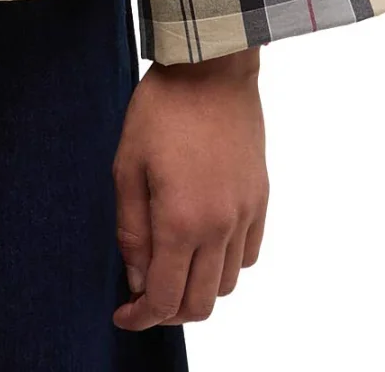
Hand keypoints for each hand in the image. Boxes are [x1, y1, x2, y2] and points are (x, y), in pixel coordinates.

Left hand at [112, 48, 268, 329]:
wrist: (211, 67)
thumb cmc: (162, 109)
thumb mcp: (127, 166)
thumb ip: (131, 229)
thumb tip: (136, 276)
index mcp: (182, 221)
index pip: (166, 299)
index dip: (141, 317)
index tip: (124, 313)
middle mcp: (220, 226)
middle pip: (201, 303)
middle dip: (169, 311)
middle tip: (145, 295)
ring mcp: (246, 212)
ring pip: (227, 283)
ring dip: (198, 288)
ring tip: (173, 266)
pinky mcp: (261, 196)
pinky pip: (248, 253)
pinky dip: (226, 263)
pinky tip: (203, 243)